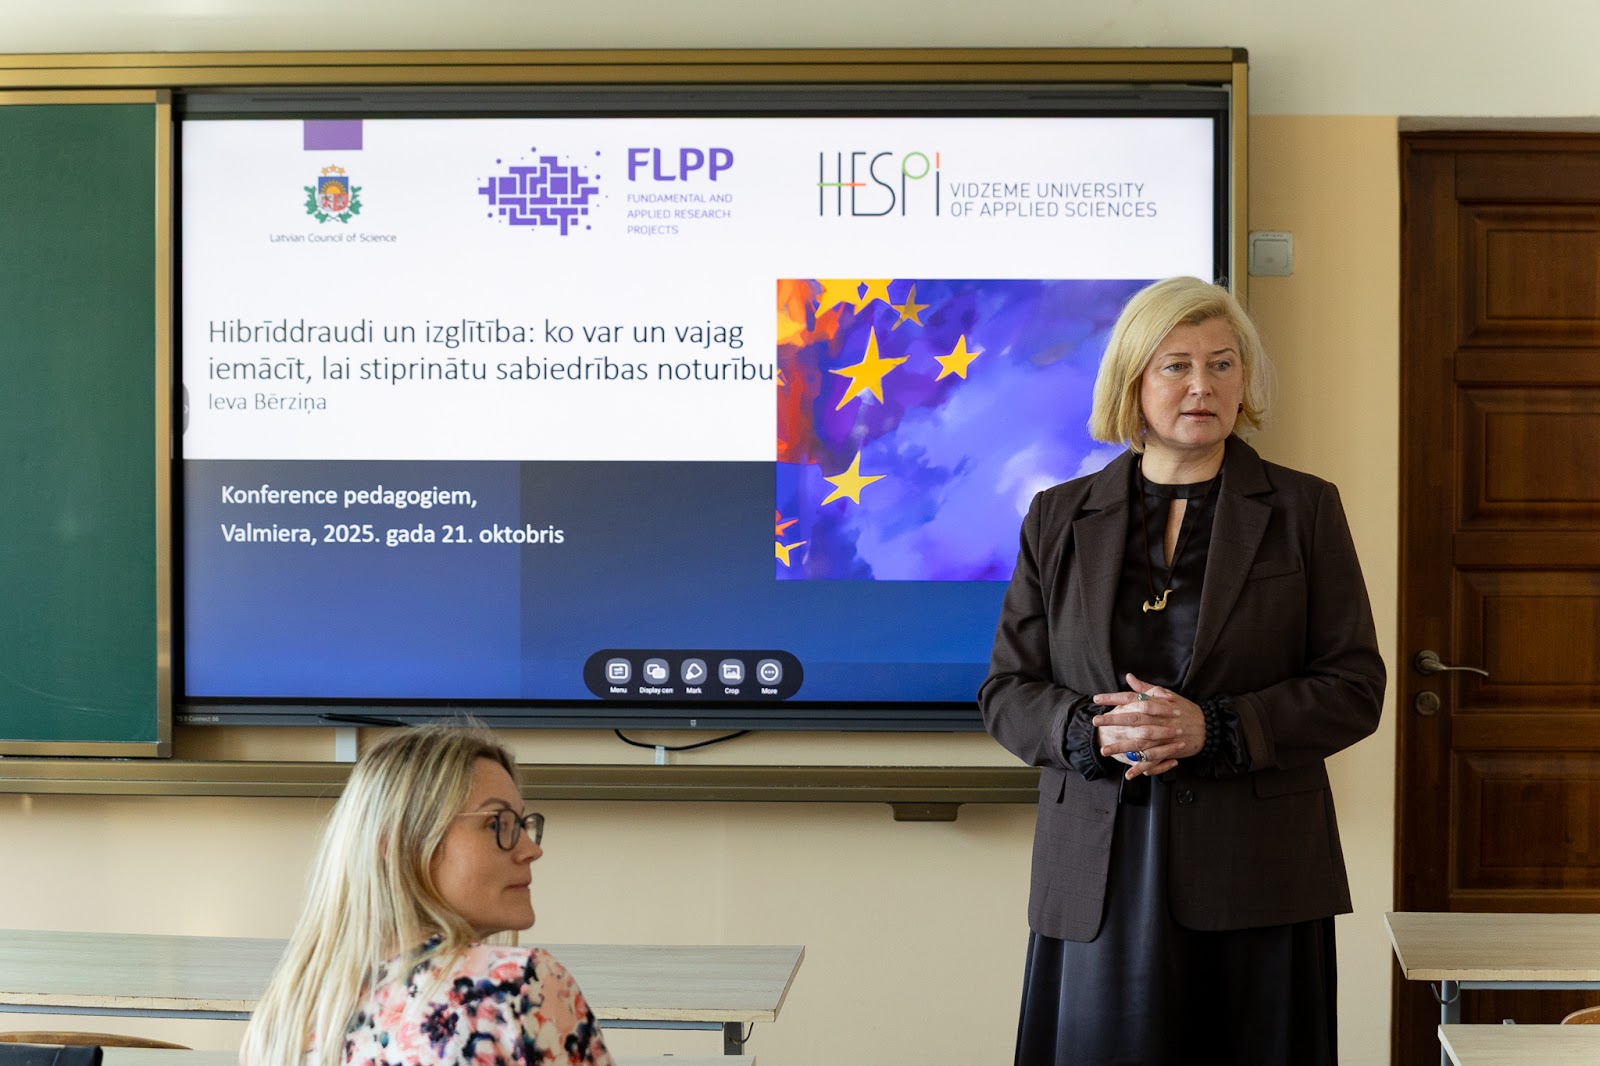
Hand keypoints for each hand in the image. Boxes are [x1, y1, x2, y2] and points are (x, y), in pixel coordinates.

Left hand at [1091, 673, 1205, 778]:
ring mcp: (1163, 736)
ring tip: (1104, 751)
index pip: (1131, 699)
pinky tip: (1128, 774)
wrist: (1206, 726)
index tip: (1096, 699)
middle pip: (1132, 719)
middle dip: (1113, 721)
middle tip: (1095, 722)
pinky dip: (1141, 768)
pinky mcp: (1168, 750)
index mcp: (1155, 704)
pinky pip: (1153, 761)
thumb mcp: (1166, 694)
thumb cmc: (1183, 709)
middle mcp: (1158, 719)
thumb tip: (1129, 677)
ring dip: (1121, 747)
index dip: (1113, 699)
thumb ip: (1145, 688)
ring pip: (1139, 742)